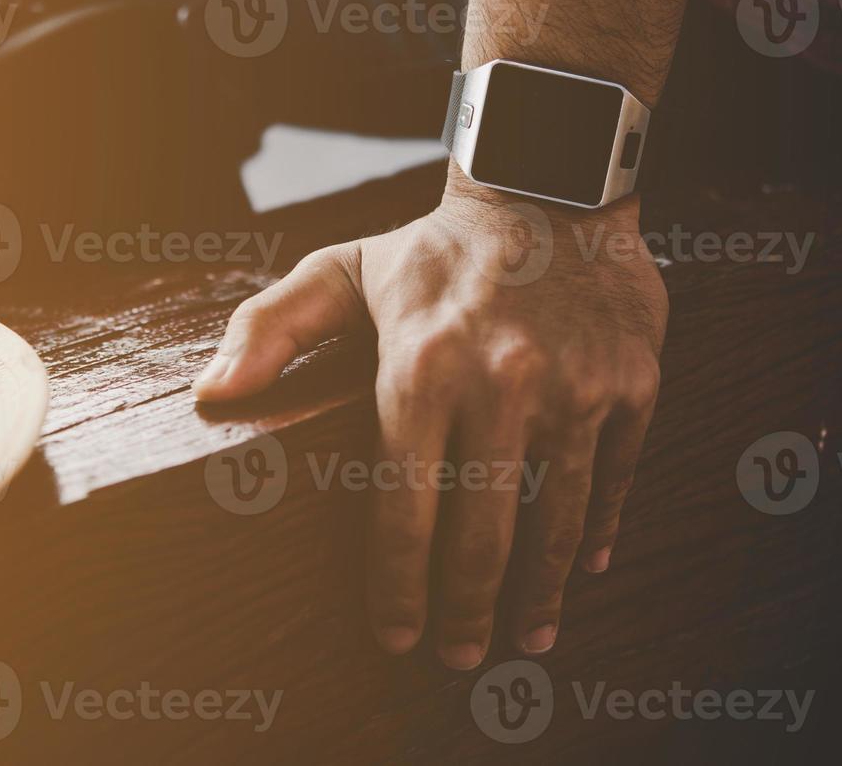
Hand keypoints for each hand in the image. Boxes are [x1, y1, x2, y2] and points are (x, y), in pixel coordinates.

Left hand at [194, 168, 667, 667]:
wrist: (549, 186)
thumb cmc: (433, 249)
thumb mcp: (341, 271)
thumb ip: (269, 330)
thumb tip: (209, 396)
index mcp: (422, 367)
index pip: (402, 504)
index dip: (396, 582)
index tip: (393, 632)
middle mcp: (503, 383)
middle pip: (484, 531)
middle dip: (468, 608)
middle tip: (459, 655)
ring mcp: (576, 387)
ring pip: (557, 518)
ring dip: (540, 590)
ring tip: (525, 636)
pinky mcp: (632, 383)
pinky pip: (614, 477)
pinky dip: (598, 529)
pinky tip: (583, 567)